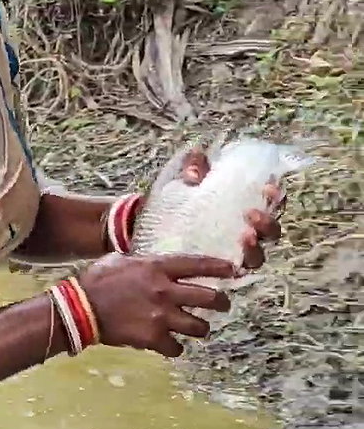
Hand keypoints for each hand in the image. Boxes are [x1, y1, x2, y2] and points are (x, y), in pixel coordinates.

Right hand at [77, 253, 236, 357]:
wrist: (78, 308)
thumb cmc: (96, 281)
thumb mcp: (120, 260)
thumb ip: (143, 262)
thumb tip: (153, 262)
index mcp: (157, 268)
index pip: (199, 265)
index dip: (220, 267)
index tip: (233, 270)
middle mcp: (165, 291)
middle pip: (210, 298)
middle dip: (221, 303)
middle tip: (221, 305)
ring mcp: (161, 316)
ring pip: (199, 327)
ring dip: (200, 328)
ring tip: (195, 328)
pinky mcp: (152, 338)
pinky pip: (176, 348)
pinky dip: (174, 348)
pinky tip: (169, 345)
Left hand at [161, 144, 286, 269]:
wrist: (153, 240)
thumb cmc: (176, 209)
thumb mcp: (183, 186)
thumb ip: (192, 170)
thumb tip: (196, 156)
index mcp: (243, 209)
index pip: (269, 203)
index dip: (276, 196)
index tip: (269, 186)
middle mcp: (247, 233)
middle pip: (271, 231)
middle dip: (268, 222)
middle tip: (252, 213)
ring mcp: (235, 255)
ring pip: (258, 255)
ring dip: (256, 246)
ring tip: (246, 236)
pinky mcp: (220, 272)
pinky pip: (236, 273)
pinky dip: (237, 267)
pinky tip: (231, 262)